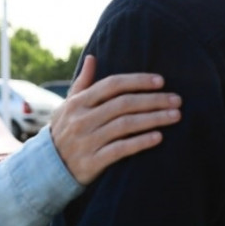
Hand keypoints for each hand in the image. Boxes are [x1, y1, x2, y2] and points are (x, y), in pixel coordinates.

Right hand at [50, 55, 181, 185]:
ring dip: (153, 119)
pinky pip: (120, 149)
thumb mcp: (68, 106)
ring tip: (175, 116)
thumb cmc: (64, 131)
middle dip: (153, 100)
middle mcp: (82, 119)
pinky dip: (140, 142)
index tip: (161, 81)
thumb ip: (82, 83)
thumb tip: (92, 57)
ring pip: (125, 125)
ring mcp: (87, 141)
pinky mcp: (92, 162)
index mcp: (78, 103)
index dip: (137, 81)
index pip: (112, 85)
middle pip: (123, 104)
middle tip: (177, 100)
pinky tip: (158, 137)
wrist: (48, 168)